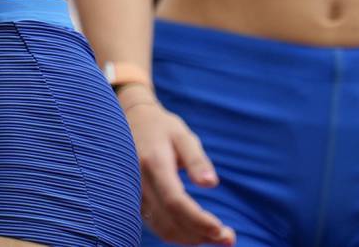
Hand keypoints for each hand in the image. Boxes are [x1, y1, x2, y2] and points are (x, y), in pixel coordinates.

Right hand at [123, 90, 233, 244]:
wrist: (130, 122)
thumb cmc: (162, 127)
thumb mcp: (183, 135)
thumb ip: (196, 160)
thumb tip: (211, 184)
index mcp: (154, 164)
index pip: (175, 201)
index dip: (198, 220)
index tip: (221, 230)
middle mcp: (140, 184)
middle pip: (170, 221)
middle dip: (200, 235)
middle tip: (229, 238)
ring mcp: (135, 196)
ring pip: (163, 229)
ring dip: (191, 239)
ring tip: (218, 237)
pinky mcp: (136, 203)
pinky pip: (157, 226)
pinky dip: (180, 235)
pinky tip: (199, 233)